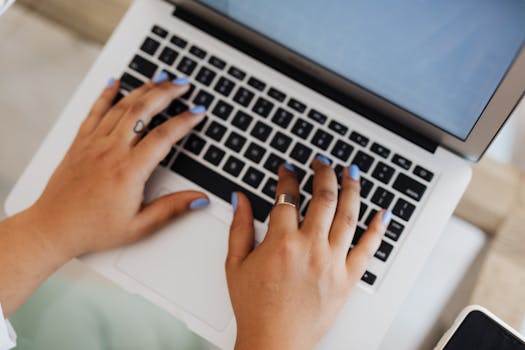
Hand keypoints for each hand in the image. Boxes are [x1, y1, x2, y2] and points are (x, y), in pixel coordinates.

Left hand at [29, 74, 207, 259]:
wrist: (52, 228)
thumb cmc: (93, 229)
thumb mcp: (140, 227)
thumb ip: (172, 209)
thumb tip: (199, 198)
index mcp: (129, 171)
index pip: (164, 136)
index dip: (185, 121)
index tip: (198, 112)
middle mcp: (111, 151)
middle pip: (143, 110)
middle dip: (166, 92)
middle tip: (182, 84)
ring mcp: (93, 144)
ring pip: (121, 106)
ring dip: (143, 89)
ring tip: (160, 78)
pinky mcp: (80, 143)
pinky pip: (94, 111)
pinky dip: (107, 94)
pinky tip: (116, 83)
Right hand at [226, 159, 389, 349]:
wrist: (274, 341)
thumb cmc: (255, 307)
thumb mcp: (236, 264)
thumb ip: (239, 227)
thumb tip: (240, 198)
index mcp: (281, 241)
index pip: (288, 195)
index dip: (287, 177)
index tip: (288, 170)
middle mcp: (310, 247)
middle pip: (324, 197)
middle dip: (323, 172)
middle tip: (322, 163)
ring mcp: (332, 262)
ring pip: (349, 214)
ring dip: (351, 188)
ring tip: (351, 172)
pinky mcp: (347, 279)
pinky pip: (369, 249)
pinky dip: (378, 228)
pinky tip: (383, 212)